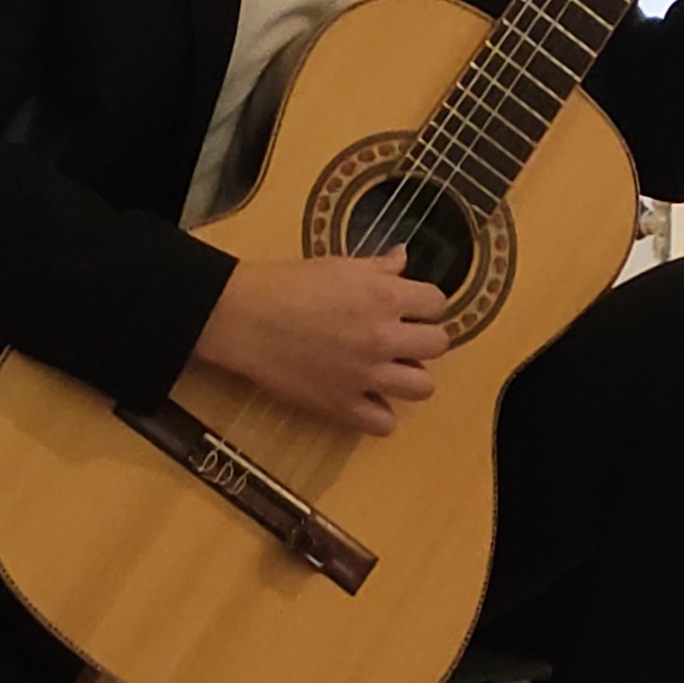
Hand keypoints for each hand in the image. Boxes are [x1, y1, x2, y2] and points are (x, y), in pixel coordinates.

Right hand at [192, 250, 449, 434]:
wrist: (245, 318)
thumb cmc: (288, 285)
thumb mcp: (338, 265)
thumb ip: (378, 267)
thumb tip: (403, 258)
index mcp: (383, 296)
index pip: (437, 303)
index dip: (424, 305)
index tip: (409, 308)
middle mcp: (383, 337)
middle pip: (438, 345)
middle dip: (423, 339)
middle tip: (401, 339)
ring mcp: (365, 375)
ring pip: (422, 387)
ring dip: (409, 377)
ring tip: (388, 370)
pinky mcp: (342, 405)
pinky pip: (384, 424)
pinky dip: (379, 413)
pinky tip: (365, 398)